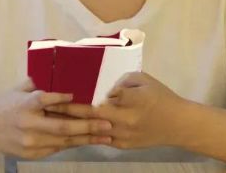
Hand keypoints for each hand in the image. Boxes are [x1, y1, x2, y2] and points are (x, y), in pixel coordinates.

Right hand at [0, 79, 112, 158]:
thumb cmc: (1, 105)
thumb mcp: (18, 90)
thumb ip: (38, 85)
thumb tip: (60, 72)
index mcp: (26, 103)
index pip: (49, 99)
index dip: (66, 99)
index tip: (82, 97)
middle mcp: (29, 123)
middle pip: (62, 126)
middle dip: (88, 126)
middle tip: (107, 124)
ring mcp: (30, 141)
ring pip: (63, 141)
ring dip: (86, 139)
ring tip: (105, 137)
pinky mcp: (30, 153)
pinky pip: (56, 149)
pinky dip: (72, 144)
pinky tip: (87, 141)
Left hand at [45, 72, 186, 149]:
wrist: (179, 124)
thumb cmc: (161, 96)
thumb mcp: (142, 80)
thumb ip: (121, 82)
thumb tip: (103, 86)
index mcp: (127, 105)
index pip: (93, 104)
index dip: (74, 100)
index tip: (56, 95)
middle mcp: (121, 124)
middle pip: (88, 119)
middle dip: (66, 113)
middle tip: (46, 108)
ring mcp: (121, 138)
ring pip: (91, 131)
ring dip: (73, 125)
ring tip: (54, 119)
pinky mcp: (123, 146)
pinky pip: (100, 138)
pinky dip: (87, 133)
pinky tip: (74, 128)